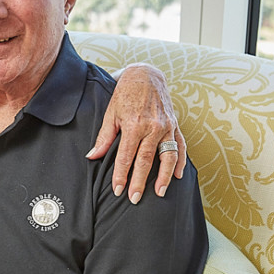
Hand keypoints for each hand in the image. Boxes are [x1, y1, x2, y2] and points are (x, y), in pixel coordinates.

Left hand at [88, 63, 186, 202]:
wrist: (146, 75)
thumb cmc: (125, 94)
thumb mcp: (111, 113)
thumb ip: (104, 137)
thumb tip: (92, 156)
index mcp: (134, 124)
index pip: (126, 156)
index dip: (121, 175)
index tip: (118, 189)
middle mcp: (153, 126)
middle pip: (146, 160)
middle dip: (140, 181)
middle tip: (135, 199)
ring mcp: (167, 126)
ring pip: (168, 156)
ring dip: (165, 177)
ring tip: (160, 193)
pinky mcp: (175, 125)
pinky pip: (181, 146)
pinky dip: (181, 162)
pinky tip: (178, 176)